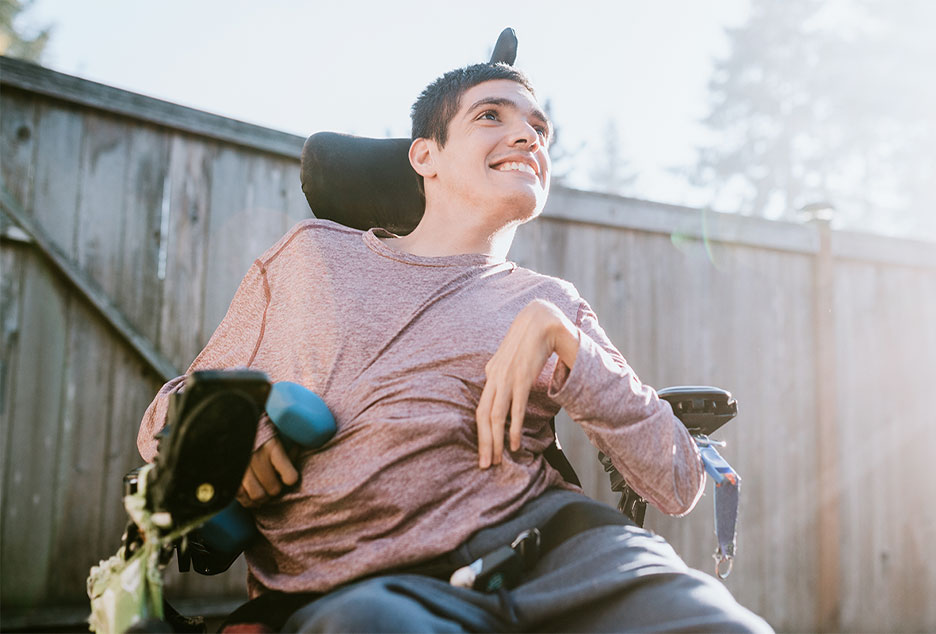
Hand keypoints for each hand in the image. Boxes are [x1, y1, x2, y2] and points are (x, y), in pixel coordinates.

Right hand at [236, 434, 298, 507]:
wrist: (233, 422)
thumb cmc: (259, 429)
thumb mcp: (276, 433)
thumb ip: (287, 451)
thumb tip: (294, 462)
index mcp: (272, 446)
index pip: (289, 477)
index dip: (290, 478)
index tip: (288, 476)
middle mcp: (257, 458)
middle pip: (274, 489)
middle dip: (275, 488)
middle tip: (273, 482)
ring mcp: (242, 467)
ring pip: (258, 496)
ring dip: (262, 496)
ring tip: (262, 490)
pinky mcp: (230, 473)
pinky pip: (241, 496)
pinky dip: (247, 499)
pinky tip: (250, 495)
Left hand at [475, 299, 578, 468]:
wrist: (542, 320)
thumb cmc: (529, 340)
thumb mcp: (512, 359)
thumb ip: (506, 374)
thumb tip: (507, 390)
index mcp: (491, 374)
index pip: (480, 409)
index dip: (480, 433)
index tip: (484, 452)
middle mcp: (494, 377)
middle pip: (482, 416)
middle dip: (484, 443)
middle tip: (485, 465)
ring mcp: (507, 378)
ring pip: (495, 416)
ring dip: (496, 441)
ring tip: (498, 459)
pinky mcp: (521, 378)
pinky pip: (515, 408)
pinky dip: (514, 428)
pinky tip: (514, 443)